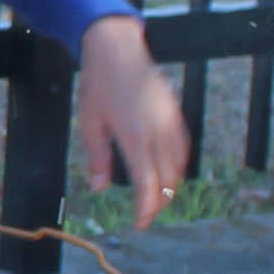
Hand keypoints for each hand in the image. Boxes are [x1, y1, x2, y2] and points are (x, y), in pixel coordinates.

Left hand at [77, 15, 188, 229]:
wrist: (117, 48)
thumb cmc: (98, 85)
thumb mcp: (90, 123)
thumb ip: (97, 157)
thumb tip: (98, 188)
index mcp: (135, 137)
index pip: (148, 186)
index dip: (146, 210)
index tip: (140, 224)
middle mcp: (157, 131)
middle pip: (168, 180)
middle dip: (159, 203)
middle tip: (146, 215)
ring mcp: (169, 120)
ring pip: (179, 165)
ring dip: (170, 186)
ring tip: (156, 197)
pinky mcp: (175, 111)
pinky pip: (182, 146)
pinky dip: (177, 164)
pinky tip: (167, 171)